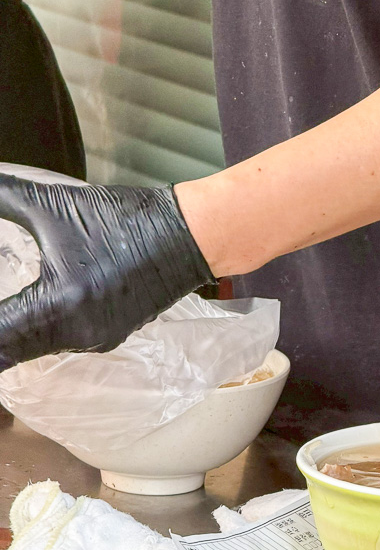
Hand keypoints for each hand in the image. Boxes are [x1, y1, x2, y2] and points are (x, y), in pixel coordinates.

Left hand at [0, 173, 213, 368]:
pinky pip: (57, 345)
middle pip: (11, 351)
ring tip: (2, 320)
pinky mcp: (107, 337)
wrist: (190, 236)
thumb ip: (2, 197)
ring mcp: (94, 340)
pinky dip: (34, 335)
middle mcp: (77, 333)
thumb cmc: (129, 219)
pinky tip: (24, 320)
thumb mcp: (55, 205)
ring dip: (9, 340)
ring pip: (31, 352)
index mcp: (59, 303)